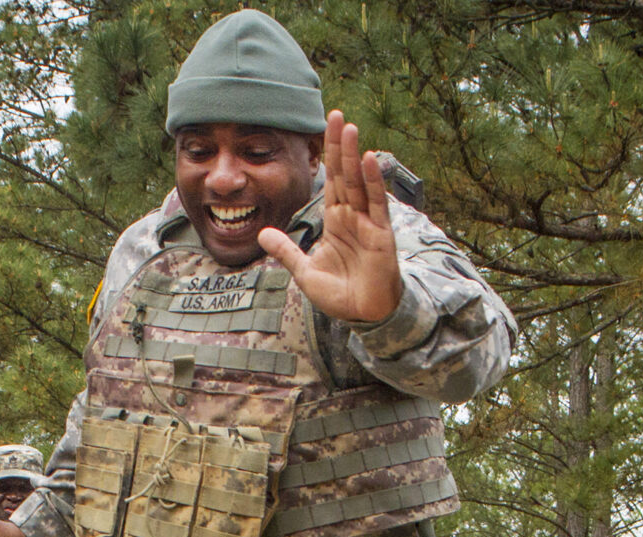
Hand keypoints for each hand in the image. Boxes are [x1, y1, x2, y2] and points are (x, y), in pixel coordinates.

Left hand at [255, 114, 403, 325]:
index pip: (330, 181)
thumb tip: (261, 234)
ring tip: (348, 127)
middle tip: (335, 114)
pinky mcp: (381, 233)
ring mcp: (368, 222)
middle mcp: (352, 216)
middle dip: (338, 145)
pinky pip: (375, 203)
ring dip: (353, 155)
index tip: (323, 129)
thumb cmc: (340, 294)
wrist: (362, 315)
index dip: (327, 156)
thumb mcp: (304, 271)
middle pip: (343, 174)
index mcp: (335, 221)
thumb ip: (285, 251)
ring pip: (358, 182)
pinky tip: (367, 159)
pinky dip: (372, 181)